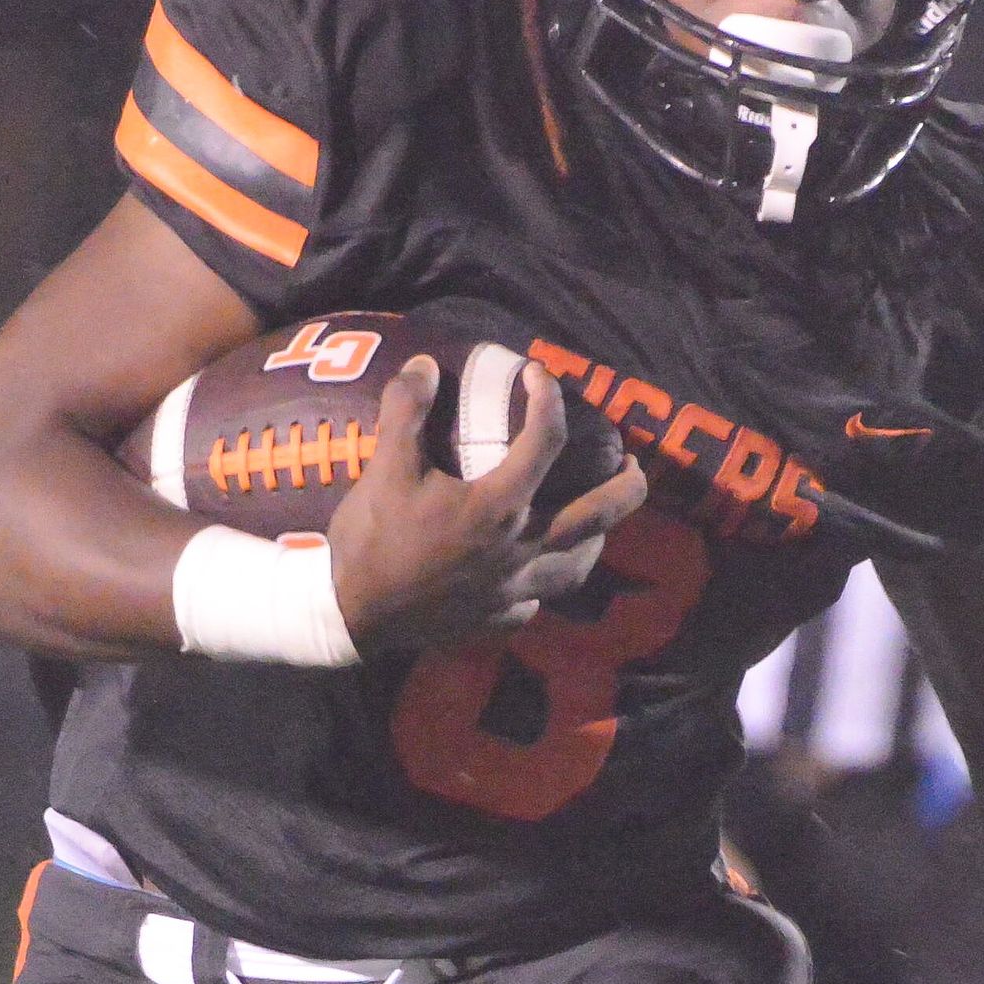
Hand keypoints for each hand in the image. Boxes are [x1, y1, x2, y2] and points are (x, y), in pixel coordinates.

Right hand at [327, 358, 648, 652]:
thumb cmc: (372, 539)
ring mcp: (514, 591)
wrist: (350, 616)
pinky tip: (533, 569)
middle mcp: (520, 550)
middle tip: (633, 465)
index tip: (537, 374)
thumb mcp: (384, 468)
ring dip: (597, 539)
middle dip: (628, 486)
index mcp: (499, 507)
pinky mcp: (498, 619)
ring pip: (579, 564)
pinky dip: (544, 580)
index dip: (547, 399)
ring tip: (599, 520)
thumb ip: (407, 411)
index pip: (546, 441)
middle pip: (600, 516)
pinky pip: (537, 599)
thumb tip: (428, 364)